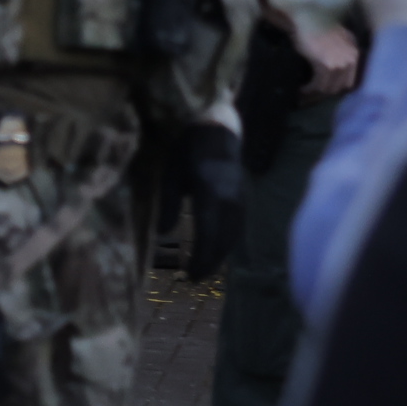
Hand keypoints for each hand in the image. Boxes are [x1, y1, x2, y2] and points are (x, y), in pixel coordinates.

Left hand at [167, 114, 244, 282]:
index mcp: (209, 189)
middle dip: (210, 262)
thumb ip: (168, 203)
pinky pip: (239, 226)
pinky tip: (219, 253)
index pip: (208, 231)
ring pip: (233, 234)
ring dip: (220, 255)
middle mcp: (229, 196)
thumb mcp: (171, 171)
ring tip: (204, 271)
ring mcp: (239, 197)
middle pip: (223, 238)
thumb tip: (163, 236)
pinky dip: (229, 243)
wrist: (220, 126)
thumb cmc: (189, 147)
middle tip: (193, 280)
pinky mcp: (243, 197)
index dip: (201, 257)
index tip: (189, 274)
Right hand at [294, 20, 362, 99]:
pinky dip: (309, 88)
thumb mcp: (340, 38)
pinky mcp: (326, 66)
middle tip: (315, 90)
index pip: (350, 81)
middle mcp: (351, 60)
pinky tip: (303, 88)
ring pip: (328, 87)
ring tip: (307, 90)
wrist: (308, 17)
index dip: (337, 85)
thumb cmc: (319, 26)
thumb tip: (339, 70)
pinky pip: (318, 84)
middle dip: (327, 89)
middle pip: (340, 86)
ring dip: (316, 90)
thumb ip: (344, 52)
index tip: (326, 86)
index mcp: (355, 53)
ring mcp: (340, 64)